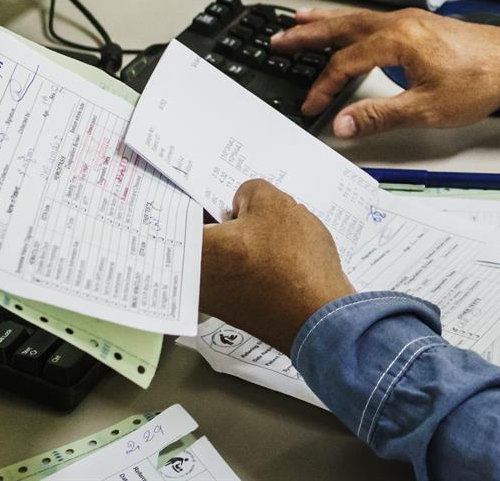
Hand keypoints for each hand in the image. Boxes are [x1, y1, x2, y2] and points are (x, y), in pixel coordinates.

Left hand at [200, 180, 353, 355]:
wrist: (320, 315)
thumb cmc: (295, 265)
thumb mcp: (275, 205)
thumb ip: (250, 191)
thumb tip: (245, 201)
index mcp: (197, 250)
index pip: (179, 214)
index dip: (197, 193)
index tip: (209, 185)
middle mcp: (198, 280)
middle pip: (202, 234)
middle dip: (222, 216)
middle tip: (244, 201)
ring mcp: (217, 299)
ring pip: (221, 254)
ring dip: (239, 239)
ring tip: (268, 227)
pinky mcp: (238, 309)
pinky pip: (236, 274)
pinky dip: (250, 261)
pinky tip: (277, 252)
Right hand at [274, 7, 499, 138]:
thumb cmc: (480, 82)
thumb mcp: (427, 108)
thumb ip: (380, 115)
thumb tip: (343, 124)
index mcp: (398, 40)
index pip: (346, 63)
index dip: (324, 86)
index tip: (313, 106)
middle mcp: (400, 23)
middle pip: (342, 27)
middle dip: (307, 34)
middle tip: (278, 38)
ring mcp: (410, 20)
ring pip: (356, 18)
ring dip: (326, 21)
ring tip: (300, 20)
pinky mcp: (420, 24)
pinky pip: (373, 18)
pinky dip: (351, 21)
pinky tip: (349, 25)